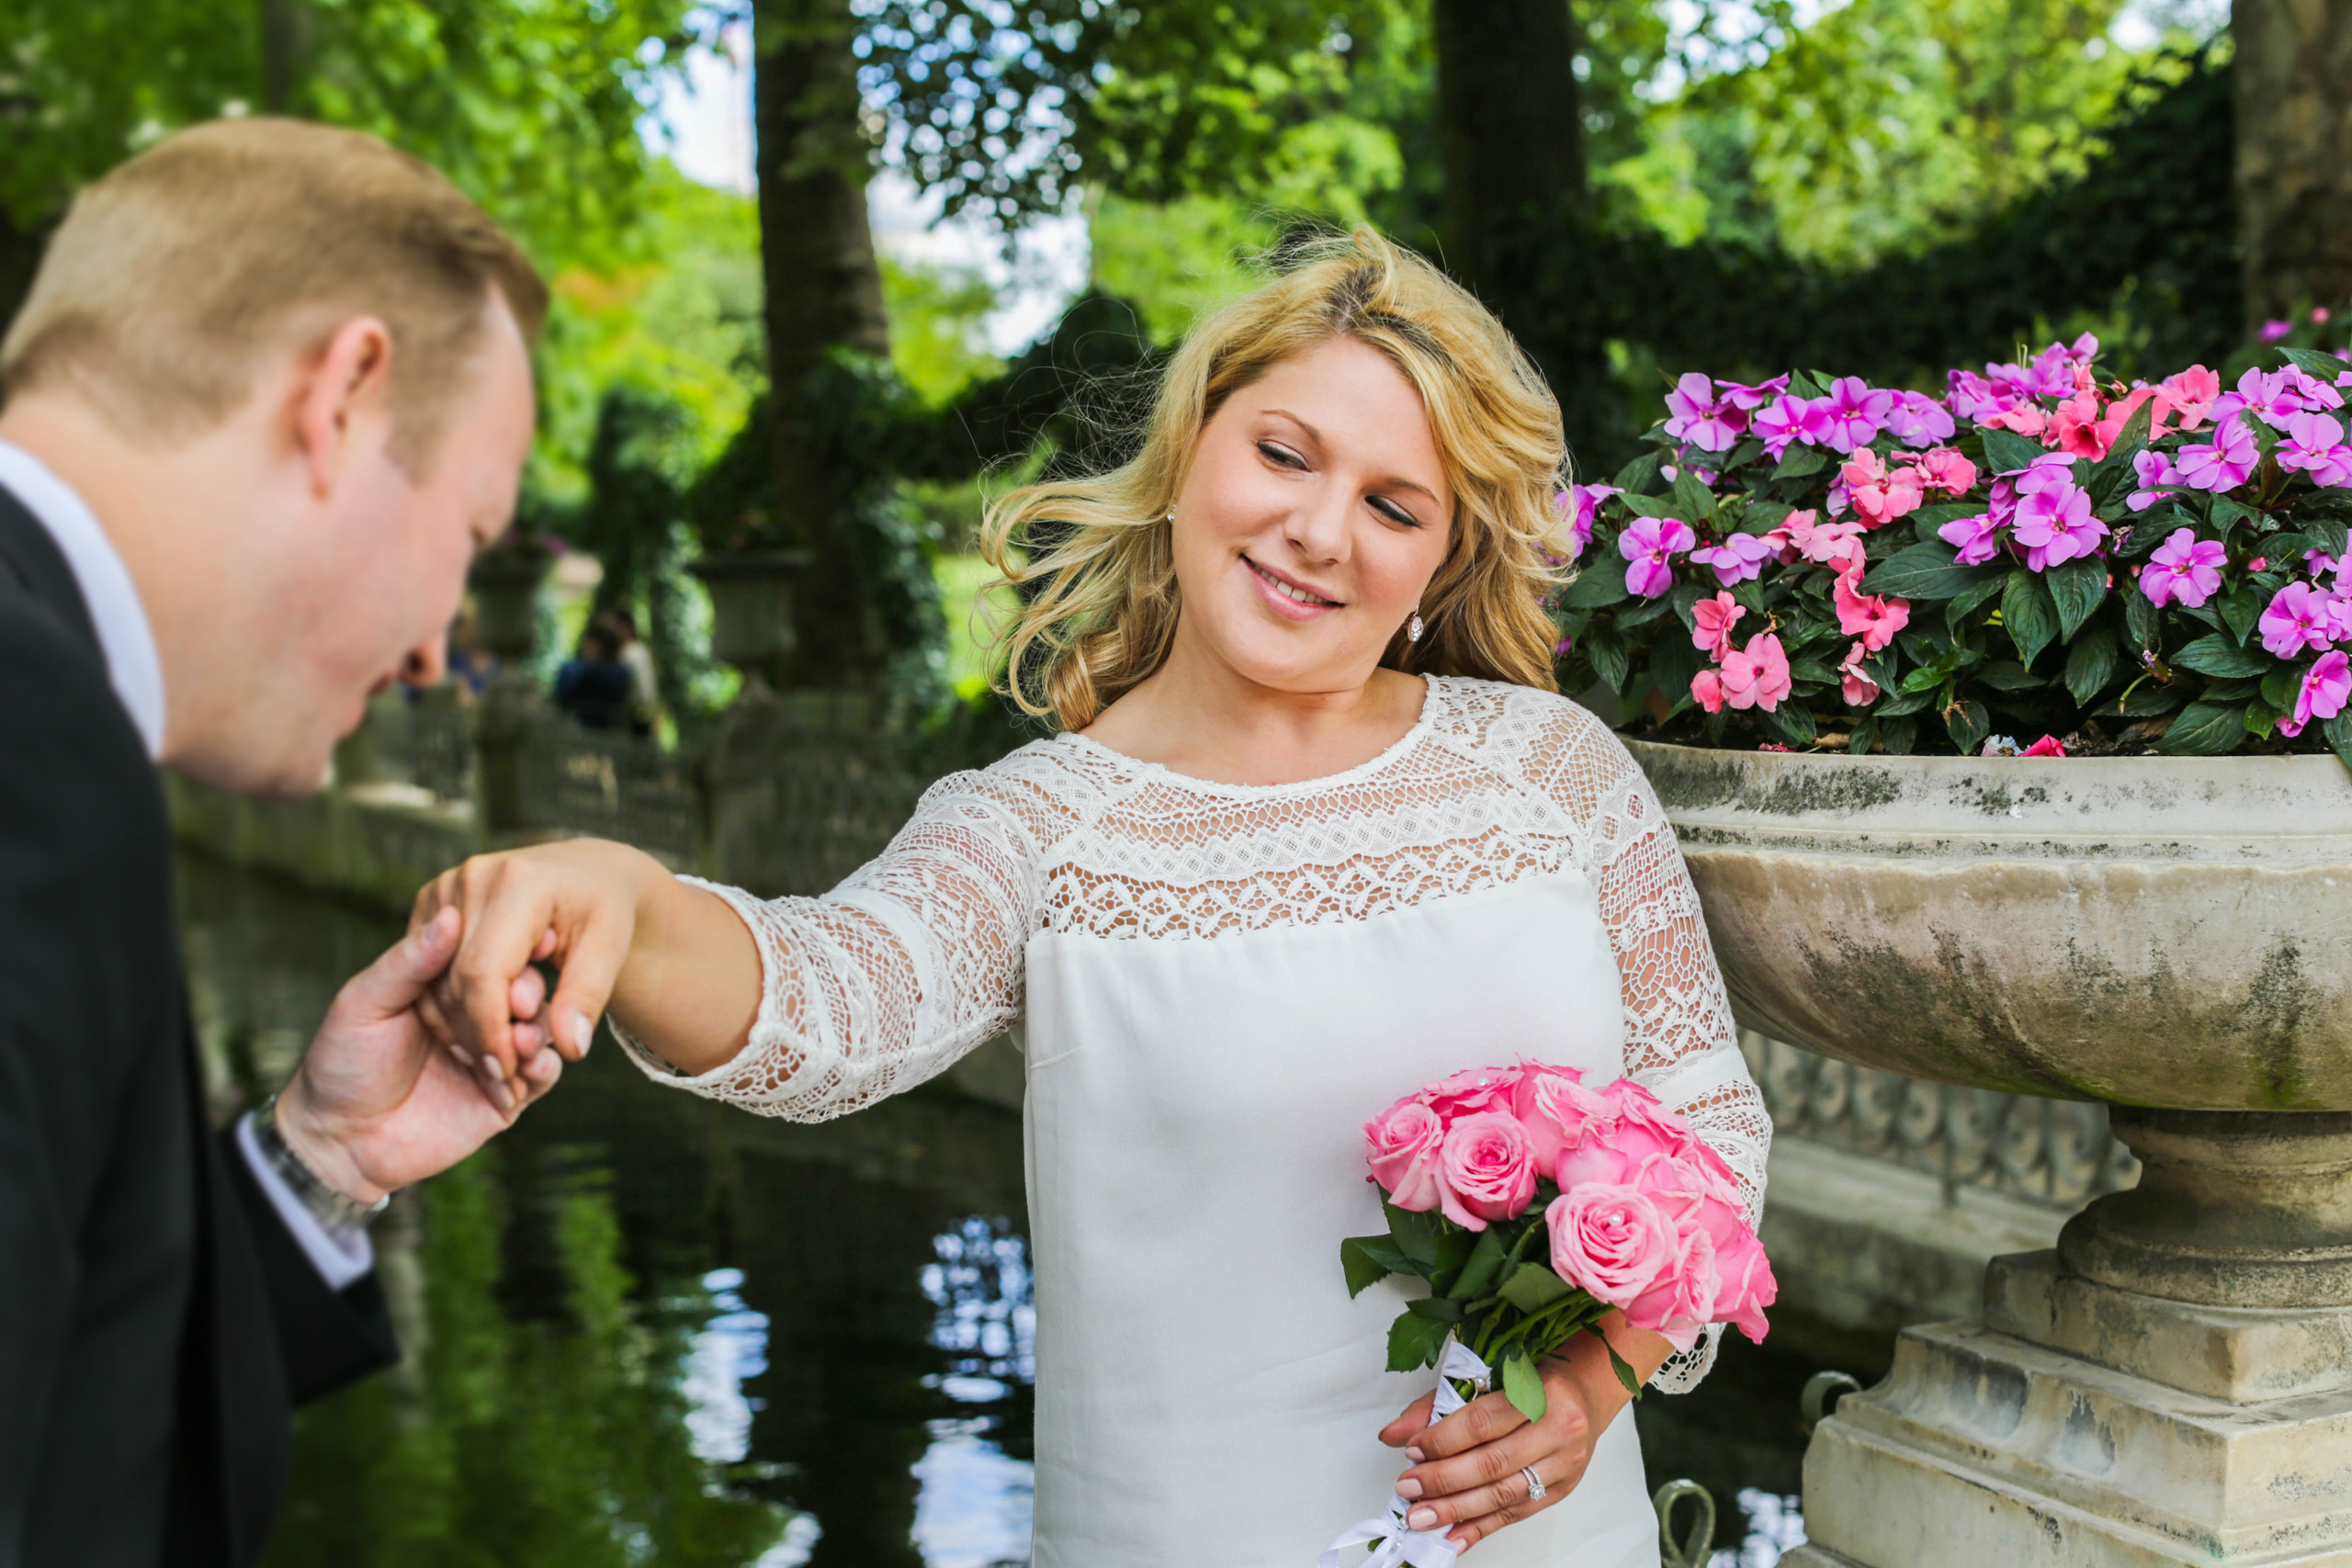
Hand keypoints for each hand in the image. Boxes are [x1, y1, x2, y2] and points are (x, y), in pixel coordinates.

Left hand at [274, 907, 562, 1204]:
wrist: (338, 1142)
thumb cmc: (341, 1064)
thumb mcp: (367, 1001)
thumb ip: (410, 962)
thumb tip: (450, 914)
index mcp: (445, 988)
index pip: (490, 958)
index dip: (511, 950)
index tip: (530, 939)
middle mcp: (475, 1018)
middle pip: (523, 992)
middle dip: (529, 993)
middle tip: (520, 1000)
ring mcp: (493, 1058)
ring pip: (539, 1033)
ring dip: (538, 1031)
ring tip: (523, 1039)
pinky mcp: (504, 1099)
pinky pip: (540, 1079)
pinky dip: (544, 1069)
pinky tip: (532, 1066)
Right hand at [408, 838, 666, 1091]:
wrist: (586, 871)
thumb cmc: (603, 911)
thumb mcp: (610, 950)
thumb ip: (588, 997)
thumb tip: (571, 1049)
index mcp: (520, 883)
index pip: (483, 972)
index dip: (490, 1029)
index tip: (507, 1071)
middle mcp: (474, 876)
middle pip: (455, 979)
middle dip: (477, 1034)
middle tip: (503, 1073)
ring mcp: (447, 885)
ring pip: (435, 978)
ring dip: (460, 1025)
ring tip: (496, 1054)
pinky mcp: (433, 898)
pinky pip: (425, 967)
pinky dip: (448, 1004)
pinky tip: (479, 1027)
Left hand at [1380, 1322, 1670, 1551]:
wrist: (1589, 1391)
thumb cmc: (1536, 1378)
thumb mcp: (1491, 1375)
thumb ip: (1439, 1403)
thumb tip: (1393, 1434)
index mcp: (1540, 1392)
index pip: (1482, 1423)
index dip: (1442, 1440)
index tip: (1410, 1451)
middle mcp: (1558, 1430)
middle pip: (1492, 1464)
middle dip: (1443, 1481)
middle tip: (1408, 1489)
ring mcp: (1563, 1464)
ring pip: (1503, 1495)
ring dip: (1456, 1511)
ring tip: (1421, 1517)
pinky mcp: (1562, 1490)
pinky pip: (1516, 1514)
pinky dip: (1480, 1528)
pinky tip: (1452, 1537)